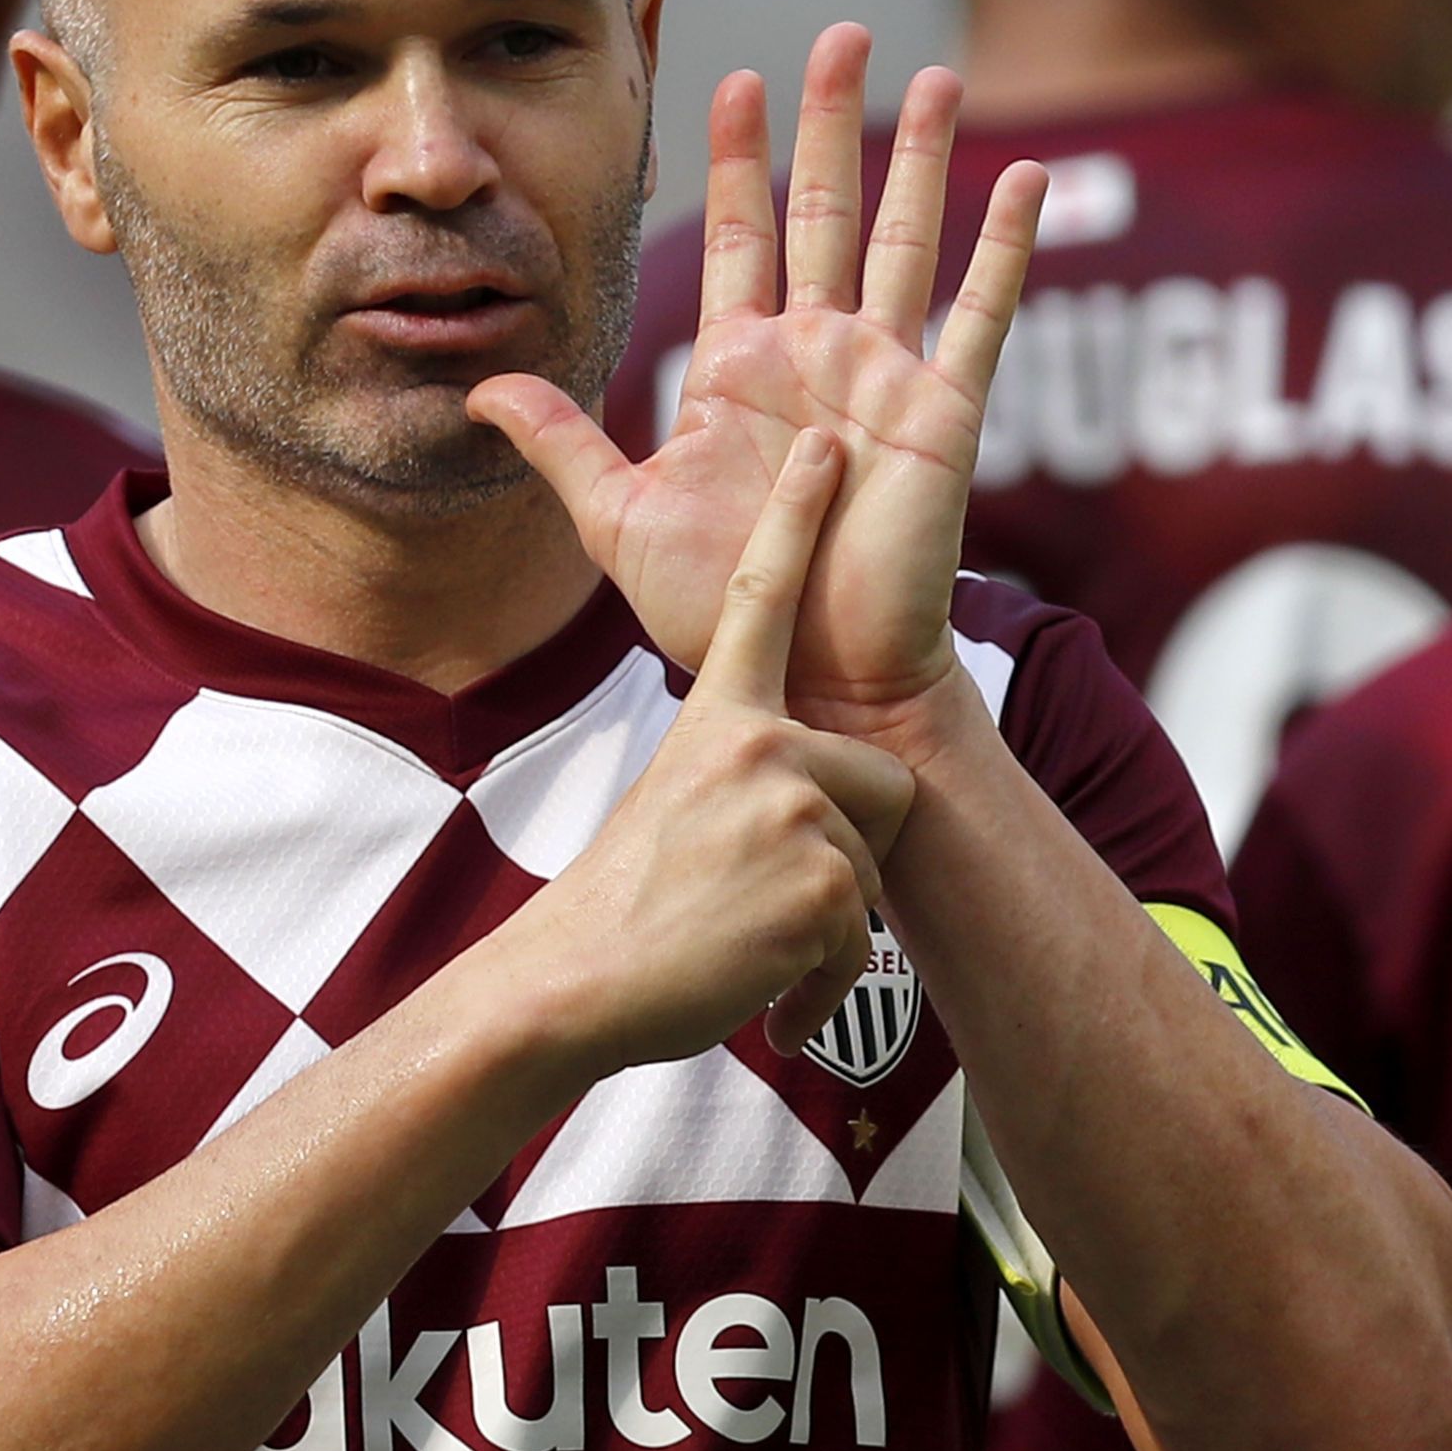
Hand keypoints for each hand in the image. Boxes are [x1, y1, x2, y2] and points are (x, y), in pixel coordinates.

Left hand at [468, 26, 1046, 735]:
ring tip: (937, 75)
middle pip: (827, 210)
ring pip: (907, 239)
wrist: (806, 676)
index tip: (730, 78)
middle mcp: (815, 354)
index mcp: (740, 369)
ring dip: (923, 158)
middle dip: (830, 121)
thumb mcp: (618, 520)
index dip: (734, 160)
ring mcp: (882, 377)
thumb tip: (482, 383)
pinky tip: (1024, 179)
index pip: (737, 236)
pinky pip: (980, 315)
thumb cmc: (721, 611)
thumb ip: (561, 443)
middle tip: (839, 32)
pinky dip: (1006, 247)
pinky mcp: (942, 413)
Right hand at [509, 424, 912, 1073]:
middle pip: (878, 783)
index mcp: (718, 715)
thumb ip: (745, 780)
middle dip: (851, 851)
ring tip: (744, 950)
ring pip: (872, 868)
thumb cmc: (625, 908)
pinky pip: (861, 939)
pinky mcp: (821, 881)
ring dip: (826, 932)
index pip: (762, 600)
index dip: (796, 519)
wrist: (573, 982)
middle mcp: (758, 742)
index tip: (826, 444)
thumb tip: (810, 812)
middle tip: (766, 900)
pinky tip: (766, 1006)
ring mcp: (792, 807)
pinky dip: (821, 988)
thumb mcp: (676, 806)